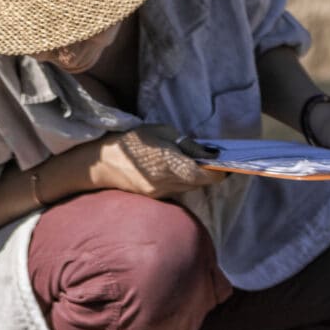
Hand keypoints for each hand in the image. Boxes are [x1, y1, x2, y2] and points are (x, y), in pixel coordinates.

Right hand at [90, 125, 230, 199]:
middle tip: (218, 162)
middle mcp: (166, 181)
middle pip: (199, 183)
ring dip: (197, 178)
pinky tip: (181, 170)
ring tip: (200, 163)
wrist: (101, 163)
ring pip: (189, 187)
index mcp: (169, 162)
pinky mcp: (155, 196)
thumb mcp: (162, 132)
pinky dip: (184, 181)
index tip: (228, 165)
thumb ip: (187, 144)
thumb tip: (211, 153)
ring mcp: (160, 192)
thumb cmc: (133, 141)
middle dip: (210, 174)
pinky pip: (177, 190)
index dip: (219, 172)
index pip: (203, 175)